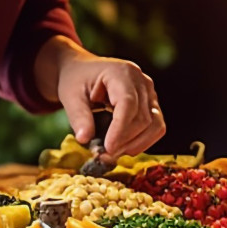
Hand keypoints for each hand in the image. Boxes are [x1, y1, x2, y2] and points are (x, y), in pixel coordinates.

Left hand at [51, 46, 165, 159]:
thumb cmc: (76, 80)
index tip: (107, 148)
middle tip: (104, 155)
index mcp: (121, 72)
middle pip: (143, 118)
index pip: (128, 104)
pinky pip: (156, 127)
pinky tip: (123, 146)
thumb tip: (84, 139)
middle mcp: (141, 80)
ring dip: (135, 144)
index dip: (120, 129)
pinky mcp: (151, 104)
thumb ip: (78, 117)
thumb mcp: (70, 96)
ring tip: (112, 152)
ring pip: (155, 125)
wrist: (82, 71)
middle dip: (125, 141)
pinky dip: (142, 141)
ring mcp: (149, 92)